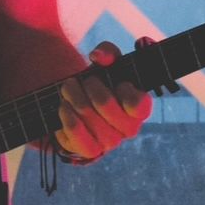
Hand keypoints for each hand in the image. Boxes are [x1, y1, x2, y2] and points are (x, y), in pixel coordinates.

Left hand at [57, 41, 151, 160]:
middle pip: (104, 103)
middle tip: (78, 80)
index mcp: (139, 109)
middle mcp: (129, 128)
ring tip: (68, 90)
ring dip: (72, 96)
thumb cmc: (100, 84)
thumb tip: (98, 57)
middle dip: (86, 85)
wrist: (80, 109)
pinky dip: (66, 115)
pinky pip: (75, 132)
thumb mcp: (106, 65)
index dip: (124, 90)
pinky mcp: (91, 151)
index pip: (138, 104)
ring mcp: (111, 142)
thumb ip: (108, 53)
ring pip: (86, 114)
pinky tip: (64, 107)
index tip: (117, 82)